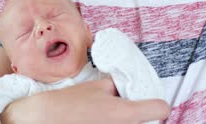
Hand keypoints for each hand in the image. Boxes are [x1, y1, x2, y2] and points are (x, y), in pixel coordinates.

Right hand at [0, 78, 169, 123]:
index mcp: (126, 113)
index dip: (157, 104)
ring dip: (127, 123)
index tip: (151, 103)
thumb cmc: (70, 102)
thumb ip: (119, 87)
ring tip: (107, 116)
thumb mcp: (98, 86)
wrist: (44, 119)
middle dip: (140, 115)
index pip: (161, 109)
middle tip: (126, 108)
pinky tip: (101, 122)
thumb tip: (129, 88)